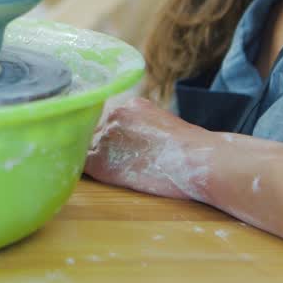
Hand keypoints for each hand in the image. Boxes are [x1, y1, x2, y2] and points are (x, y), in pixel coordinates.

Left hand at [84, 97, 215, 201]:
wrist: (199, 160)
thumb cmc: (192, 148)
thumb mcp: (164, 123)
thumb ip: (140, 126)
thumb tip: (131, 141)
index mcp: (130, 105)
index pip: (109, 119)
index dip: (112, 136)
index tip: (121, 148)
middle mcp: (113, 115)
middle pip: (95, 132)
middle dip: (104, 146)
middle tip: (121, 162)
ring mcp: (105, 137)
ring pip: (88, 148)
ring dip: (98, 159)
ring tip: (119, 172)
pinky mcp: (101, 161)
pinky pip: (83, 165)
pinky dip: (88, 171)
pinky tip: (104, 178)